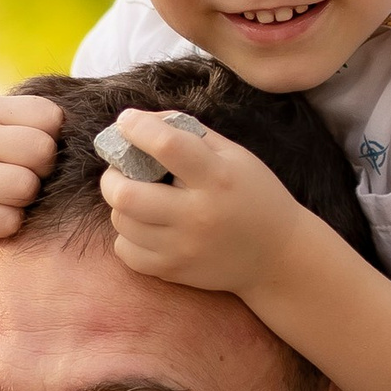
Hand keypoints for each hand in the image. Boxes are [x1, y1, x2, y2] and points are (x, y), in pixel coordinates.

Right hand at [0, 90, 62, 248]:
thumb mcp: (7, 124)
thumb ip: (42, 121)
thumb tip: (103, 132)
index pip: (51, 118)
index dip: (52, 137)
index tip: (32, 147)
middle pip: (41, 151)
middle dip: (41, 168)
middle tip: (23, 173)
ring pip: (25, 187)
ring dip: (25, 197)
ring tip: (8, 193)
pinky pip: (8, 221)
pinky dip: (8, 222)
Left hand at [99, 111, 310, 298]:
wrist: (277, 256)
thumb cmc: (254, 196)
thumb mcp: (235, 156)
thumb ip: (190, 134)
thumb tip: (142, 120)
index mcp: (217, 178)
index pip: (167, 145)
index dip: (138, 127)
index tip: (127, 121)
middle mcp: (198, 215)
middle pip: (127, 194)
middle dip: (112, 176)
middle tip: (120, 170)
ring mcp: (183, 248)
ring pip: (122, 222)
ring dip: (121, 204)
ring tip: (138, 197)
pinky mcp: (174, 271)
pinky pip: (126, 251)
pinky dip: (127, 235)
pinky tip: (145, 225)